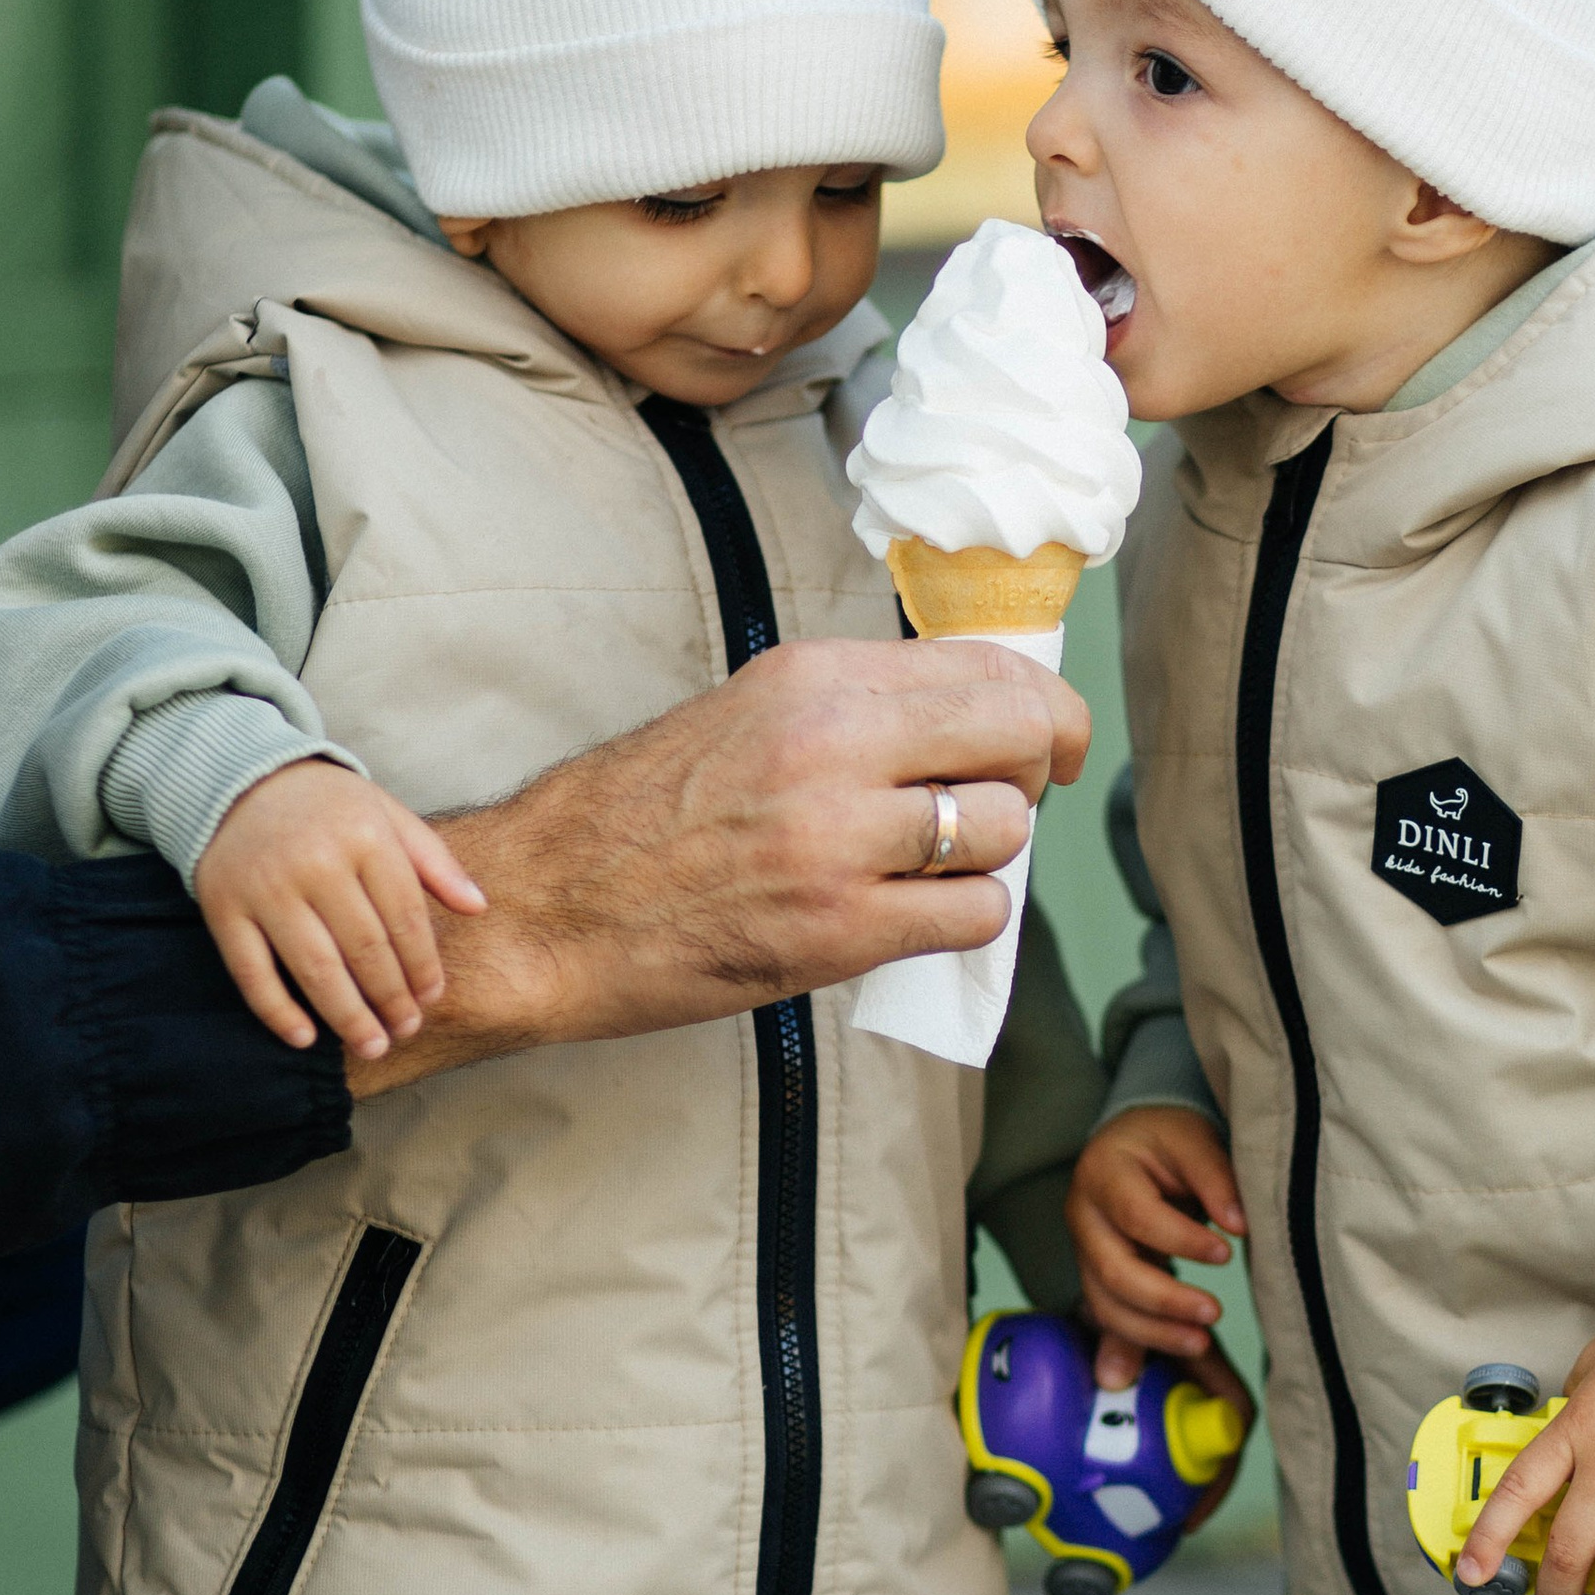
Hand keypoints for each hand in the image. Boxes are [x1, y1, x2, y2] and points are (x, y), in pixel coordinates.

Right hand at [197, 760, 486, 1062]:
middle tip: (406, 1031)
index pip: (405, 919)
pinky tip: (306, 1038)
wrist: (239, 778)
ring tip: (372, 1046)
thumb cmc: (327, 806)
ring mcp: (266, 888)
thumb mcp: (387, 814)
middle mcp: (316, 863)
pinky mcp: (224, 908)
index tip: (431, 998)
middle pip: (365, 950)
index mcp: (365, 838)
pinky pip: (252, 972)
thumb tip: (479, 907)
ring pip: (315, 969)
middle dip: (391, 999)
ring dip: (347, 1017)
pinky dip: (277, 1011)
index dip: (422, 966)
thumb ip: (434, 861)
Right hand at [347, 636, 1089, 1092]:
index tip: (1047, 741)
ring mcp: (840, 839)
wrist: (548, 908)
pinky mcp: (841, 929)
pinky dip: (964, 917)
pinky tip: (916, 913)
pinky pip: (974, 914)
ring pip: (1005, 831)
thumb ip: (854, 709)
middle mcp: (833, 743)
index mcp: (812, 679)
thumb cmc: (638, 818)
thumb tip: (969, 719)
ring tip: (935, 865)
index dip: (1043, 706)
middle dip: (1038, 769)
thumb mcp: (746, 716)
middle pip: (1019, 733)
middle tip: (1015, 800)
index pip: (986, 666)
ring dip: (991, 854)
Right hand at [1070, 1104, 1244, 1371]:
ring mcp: (1084, 1249)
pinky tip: (1178, 1349)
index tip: (1227, 1254)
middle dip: (1164, 1301)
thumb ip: (1217, 1179)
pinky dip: (1142, 1340)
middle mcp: (1083, 1214)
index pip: (1137, 1216)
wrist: (1132, 1142)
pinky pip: (1112, 1316)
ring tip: (1202, 1342)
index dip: (1181, 1240)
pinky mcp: (1097, 1275)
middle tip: (1214, 1313)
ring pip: (1106, 1303)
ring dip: (1154, 1332)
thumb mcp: (1194, 1140)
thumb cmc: (1166, 1140)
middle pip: (1113, 1271)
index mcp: (1104, 1172)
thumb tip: (1239, 1226)